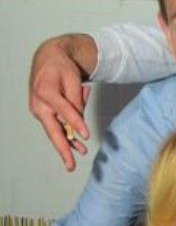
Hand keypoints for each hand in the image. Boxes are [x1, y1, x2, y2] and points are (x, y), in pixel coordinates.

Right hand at [29, 36, 91, 170]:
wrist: (47, 60)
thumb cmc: (61, 67)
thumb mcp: (73, 79)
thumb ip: (76, 100)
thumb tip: (79, 122)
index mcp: (45, 91)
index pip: (64, 111)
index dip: (76, 124)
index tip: (86, 136)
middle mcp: (39, 104)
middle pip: (53, 130)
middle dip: (63, 150)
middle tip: (70, 165)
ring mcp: (39, 110)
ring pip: (56, 131)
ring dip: (68, 144)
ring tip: (81, 153)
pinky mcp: (43, 114)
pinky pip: (56, 127)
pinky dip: (67, 135)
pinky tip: (78, 145)